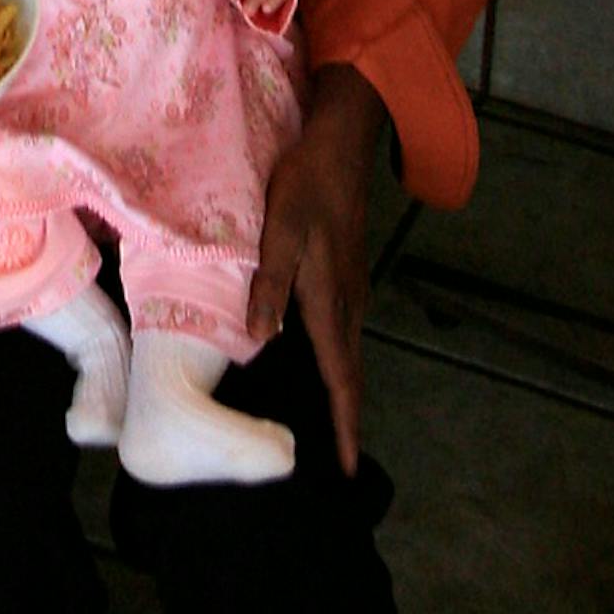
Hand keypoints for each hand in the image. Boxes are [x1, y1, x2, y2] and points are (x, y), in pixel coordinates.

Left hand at [248, 65, 385, 473]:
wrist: (340, 145)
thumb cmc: (306, 185)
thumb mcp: (280, 229)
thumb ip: (270, 283)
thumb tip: (261, 340)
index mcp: (330, 300)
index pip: (340, 376)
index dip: (343, 424)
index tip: (345, 468)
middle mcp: (348, 302)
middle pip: (349, 373)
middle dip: (345, 418)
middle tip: (336, 461)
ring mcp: (352, 288)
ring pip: (349, 353)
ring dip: (342, 390)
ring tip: (328, 423)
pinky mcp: (347, 273)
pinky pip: (346, 332)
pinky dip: (339, 360)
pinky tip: (322, 361)